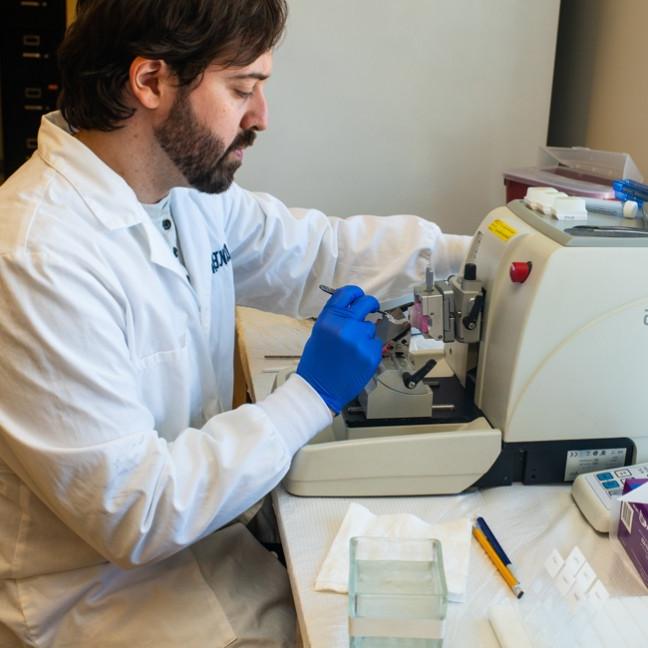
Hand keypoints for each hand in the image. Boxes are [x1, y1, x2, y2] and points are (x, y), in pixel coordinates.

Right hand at [297, 285, 382, 413]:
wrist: (319, 389)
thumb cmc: (316, 363)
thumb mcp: (319, 333)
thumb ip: (335, 318)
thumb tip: (351, 307)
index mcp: (329, 319)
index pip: (348, 293)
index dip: (356, 293)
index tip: (360, 298)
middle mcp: (345, 326)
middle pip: (367, 303)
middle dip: (370, 305)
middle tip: (371, 309)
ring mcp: (360, 340)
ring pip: (371, 327)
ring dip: (366, 334)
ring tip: (353, 349)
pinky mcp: (371, 354)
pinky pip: (375, 343)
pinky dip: (369, 349)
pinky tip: (358, 358)